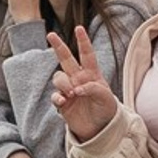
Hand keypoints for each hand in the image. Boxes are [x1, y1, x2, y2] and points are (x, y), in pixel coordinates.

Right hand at [46, 27, 119, 143]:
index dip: (83, 41)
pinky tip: (63, 101)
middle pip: (66, 59)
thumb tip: (77, 88)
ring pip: (59, 77)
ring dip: (63, 83)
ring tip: (72, 93)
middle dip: (59, 46)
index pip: (87, 54)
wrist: (101, 129)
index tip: (79, 28)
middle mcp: (78, 79)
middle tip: (51, 34)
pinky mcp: (63, 103)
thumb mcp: (107, 97)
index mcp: (92, 74)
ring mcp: (69, 90)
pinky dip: (57, 97)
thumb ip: (94, 88)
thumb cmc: (107, 110)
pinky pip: (55, 95)